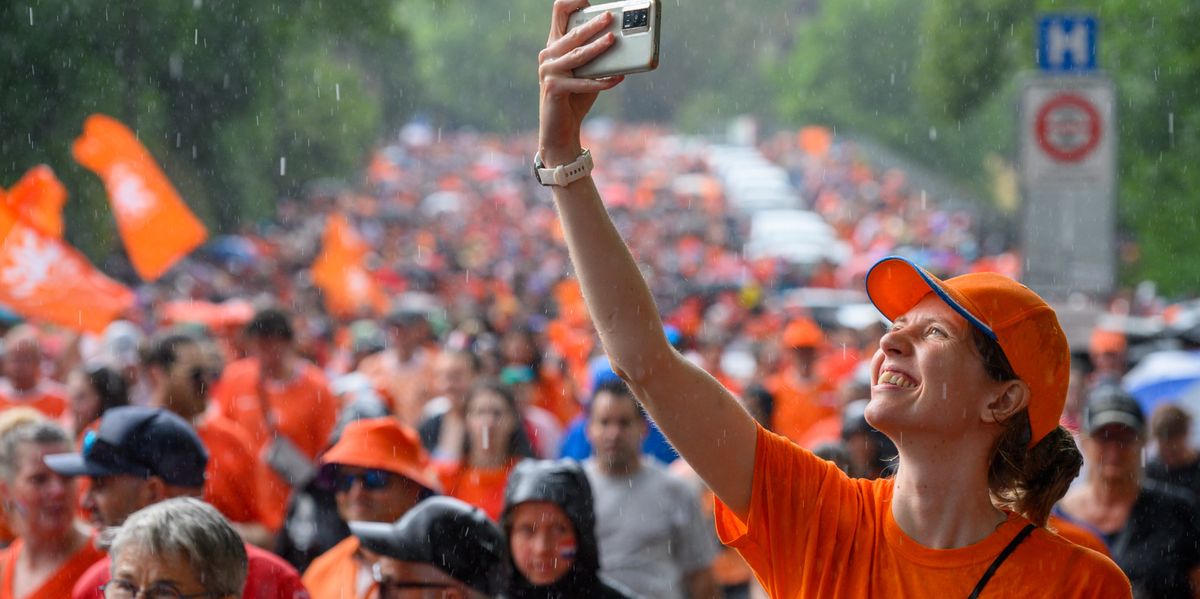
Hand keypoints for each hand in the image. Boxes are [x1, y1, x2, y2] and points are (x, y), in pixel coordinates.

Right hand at [538, 0, 624, 164]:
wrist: (560, 129)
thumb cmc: (575, 97)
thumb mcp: (585, 71)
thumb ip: (594, 56)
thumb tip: (618, 41)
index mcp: (554, 45)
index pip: (558, 13)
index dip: (572, 3)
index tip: (588, 1)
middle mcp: (548, 55)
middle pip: (572, 33)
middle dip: (593, 24)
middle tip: (610, 17)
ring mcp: (548, 71)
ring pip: (578, 54)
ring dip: (597, 47)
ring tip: (613, 40)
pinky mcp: (553, 88)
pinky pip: (583, 82)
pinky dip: (602, 81)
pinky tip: (618, 78)